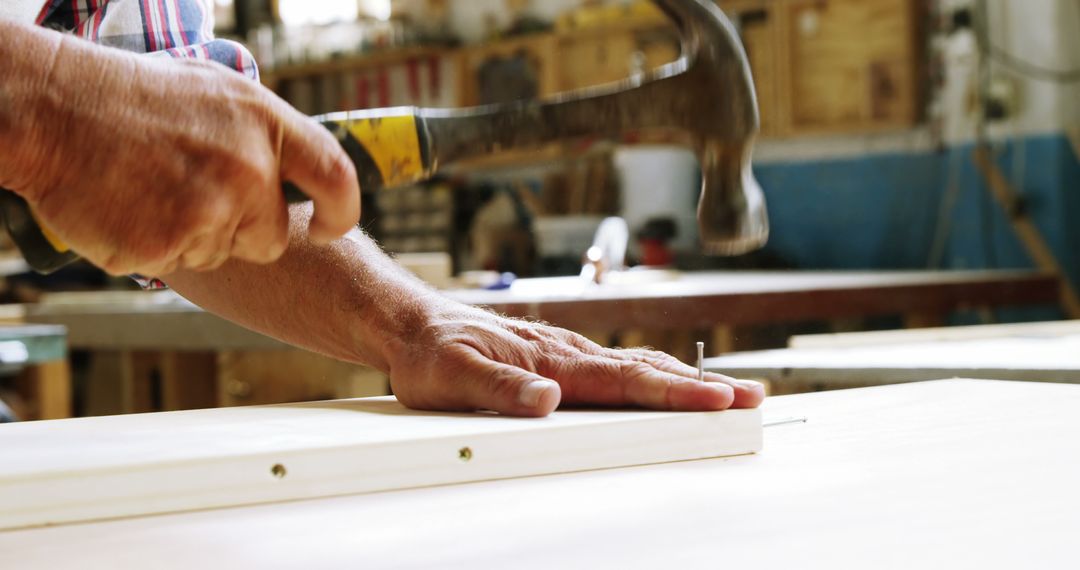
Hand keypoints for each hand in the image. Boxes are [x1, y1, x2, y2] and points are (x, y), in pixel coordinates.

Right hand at [3, 31, 358, 274]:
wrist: (54, 110)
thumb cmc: (134, 97)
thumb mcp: (216, 92)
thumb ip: (262, 134)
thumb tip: (302, 173)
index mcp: (266, 125)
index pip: (335, 177)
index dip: (339, 211)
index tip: (325, 228)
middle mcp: (248, 169)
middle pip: (270, 237)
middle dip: (240, 230)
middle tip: (190, 193)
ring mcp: (209, 211)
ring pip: (220, 254)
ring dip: (191, 236)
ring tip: (151, 188)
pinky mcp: (168, 245)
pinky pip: (176, 265)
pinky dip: (152, 247)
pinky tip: (128, 207)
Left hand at [385, 307, 764, 416]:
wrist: (413, 322)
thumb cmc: (432, 351)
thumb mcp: (452, 376)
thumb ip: (499, 388)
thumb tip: (547, 399)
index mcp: (553, 360)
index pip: (626, 379)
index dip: (675, 393)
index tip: (717, 401)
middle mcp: (568, 353)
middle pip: (647, 369)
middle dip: (702, 385)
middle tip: (751, 397)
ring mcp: (567, 353)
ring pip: (637, 365)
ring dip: (686, 379)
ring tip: (728, 392)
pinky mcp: (560, 358)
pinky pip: (618, 367)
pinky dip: (655, 375)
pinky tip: (668, 383)